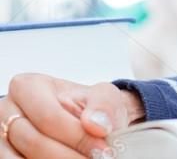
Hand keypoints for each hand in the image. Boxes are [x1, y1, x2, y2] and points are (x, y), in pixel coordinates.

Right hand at [1, 73, 145, 157]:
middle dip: (68, 156)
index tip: (102, 150)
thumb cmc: (89, 106)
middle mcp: (7, 111)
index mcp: (28, 87)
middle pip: (34, 142)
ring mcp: (1, 137)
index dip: (77, 136)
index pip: (48, 116)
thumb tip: (97, 125)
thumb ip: (103, 106)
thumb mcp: (103, 96)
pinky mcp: (3, 156)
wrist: (85, 122)